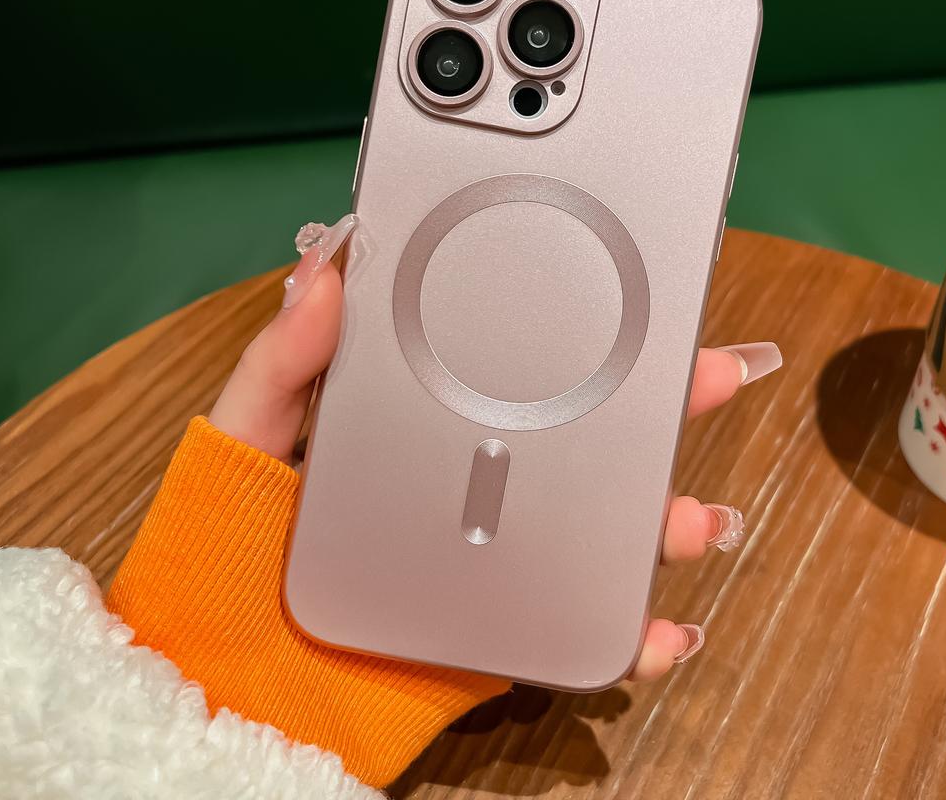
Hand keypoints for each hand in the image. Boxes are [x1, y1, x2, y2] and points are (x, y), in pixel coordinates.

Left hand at [211, 231, 780, 681]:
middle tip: (712, 374)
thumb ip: (283, 358)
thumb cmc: (232, 536)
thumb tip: (325, 270)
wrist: (236, 674)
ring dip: (664, 517)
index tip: (639, 293)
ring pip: (602, 525)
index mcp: (427, 417)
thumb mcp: (249, 430)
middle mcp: (477, 477)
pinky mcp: (502, 621)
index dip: (584, 325)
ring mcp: (497, 551)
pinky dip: (633, 630)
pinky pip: (581, 622)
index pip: (517, 357)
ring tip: (692, 516)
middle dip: (660, 405)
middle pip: (583, 434)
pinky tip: (663, 627)